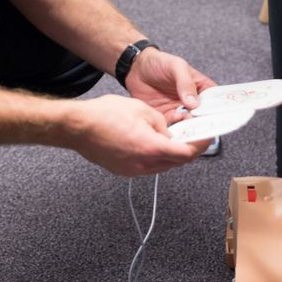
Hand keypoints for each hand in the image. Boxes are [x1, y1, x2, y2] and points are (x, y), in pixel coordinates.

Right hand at [63, 95, 209, 175]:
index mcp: (151, 148)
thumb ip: (162, 124)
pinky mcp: (124, 171)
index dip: (200, 145)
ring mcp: (133, 171)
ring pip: (163, 165)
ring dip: (172, 153)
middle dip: (188, 149)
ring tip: (173, 137)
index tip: (207, 137)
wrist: (75, 127)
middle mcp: (144, 164)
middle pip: (177, 162)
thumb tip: (169, 133)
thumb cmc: (104, 115)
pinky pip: (148, 166)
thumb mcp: (143, 110)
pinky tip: (153, 143)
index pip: (186, 153)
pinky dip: (156, 156)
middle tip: (193, 136)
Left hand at [125, 48, 217, 122]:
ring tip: (184, 124)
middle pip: (203, 117)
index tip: (217, 118)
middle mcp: (193, 102)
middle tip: (199, 125)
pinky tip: (173, 126)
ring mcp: (179, 111)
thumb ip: (186, 83)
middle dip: (202, 123)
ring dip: (188, 128)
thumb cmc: (159, 62)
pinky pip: (172, 127)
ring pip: (189, 125)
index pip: (215, 102)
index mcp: (201, 88)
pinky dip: (173, 130)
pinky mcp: (165, 117)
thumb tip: (194, 103)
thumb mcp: (176, 67)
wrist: (135, 68)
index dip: (218, 111)